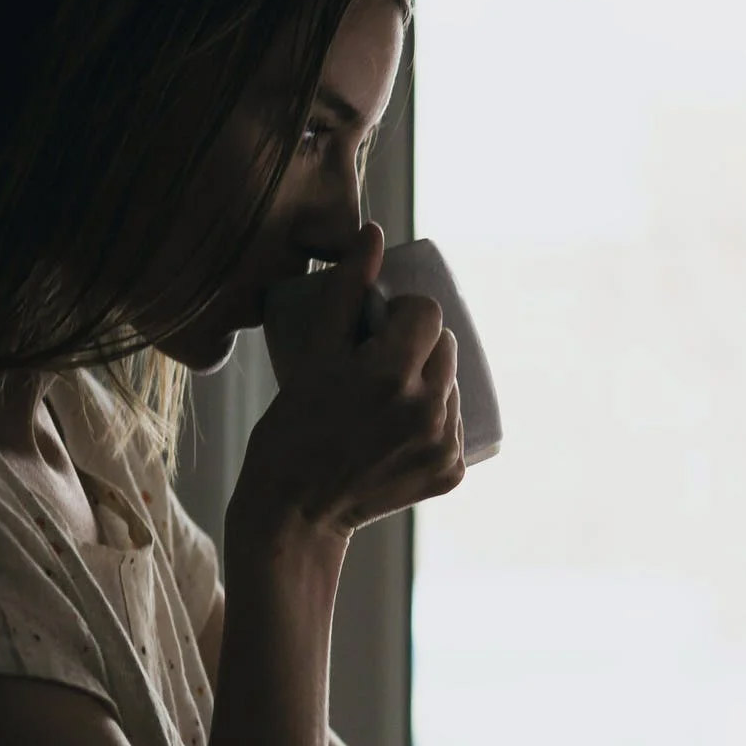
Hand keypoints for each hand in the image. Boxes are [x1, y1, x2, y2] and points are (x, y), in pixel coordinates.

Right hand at [235, 223, 464, 537]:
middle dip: (418, 346)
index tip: (378, 329)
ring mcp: (444, 445)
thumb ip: (344, 292)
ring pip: (453, 385)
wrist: (295, 512)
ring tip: (387, 399)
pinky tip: (401, 430)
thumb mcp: (313, 355)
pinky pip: (454, 426)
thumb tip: (374, 233)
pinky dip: (434, 421)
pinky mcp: (452, 472)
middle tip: (378, 365)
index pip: (428, 312)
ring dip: (429, 382)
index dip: (404, 314)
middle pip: (445, 347)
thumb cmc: (291, 428)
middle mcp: (428, 409)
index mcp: (391, 374)